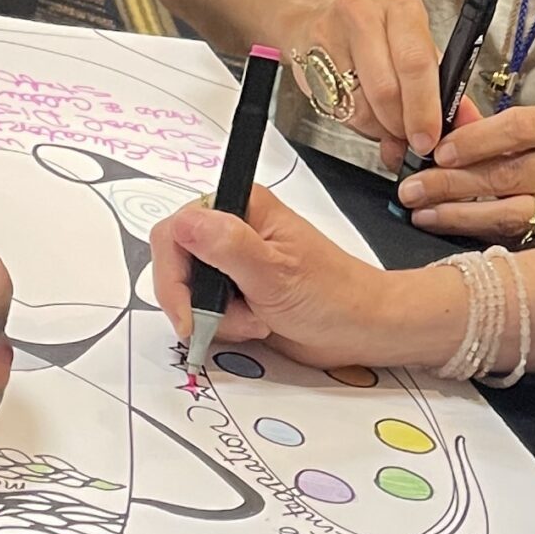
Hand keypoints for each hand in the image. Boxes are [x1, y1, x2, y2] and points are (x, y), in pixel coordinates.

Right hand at [150, 181, 440, 367]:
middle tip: (235, 320)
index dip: (173, 275)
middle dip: (198, 302)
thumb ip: (227, 246)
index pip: (175, 230)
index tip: (189, 313)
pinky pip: (206, 309)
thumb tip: (184, 224)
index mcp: (242, 205)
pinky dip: (225, 325)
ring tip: (256, 321)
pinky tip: (257, 325)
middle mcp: (234, 227)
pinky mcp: (238, 288)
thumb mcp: (275, 273)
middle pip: (176, 263)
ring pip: (189, 291)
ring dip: (216, 317)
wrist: (361, 327)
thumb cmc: (331, 295)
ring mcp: (234, 259)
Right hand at [283, 0, 445, 156]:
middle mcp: (365, 14)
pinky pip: (339, 109)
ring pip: (361, 105)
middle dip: (402, 124)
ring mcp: (332, 34)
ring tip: (389, 126)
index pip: (417, 62)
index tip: (429, 137)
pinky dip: (359, 124)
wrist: (316, 13)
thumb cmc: (375, 33)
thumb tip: (469, 121)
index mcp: (402, 7)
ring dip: (380, 128)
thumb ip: (444, 85)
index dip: (425, 108)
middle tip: (411, 140)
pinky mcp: (306, 58)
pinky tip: (366, 115)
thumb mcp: (414, 46)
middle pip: (387, 87)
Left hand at [389, 99, 534, 241]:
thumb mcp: (522, 132)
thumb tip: (435, 123)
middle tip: (413, 187)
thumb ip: (480, 126)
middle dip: (452, 182)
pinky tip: (444, 225)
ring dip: (456, 213)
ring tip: (422, 211)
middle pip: (507, 174)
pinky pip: (509, 238)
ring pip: (507, 213)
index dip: (474, 140)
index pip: (517, 127)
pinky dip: (471, 232)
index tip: (439, 153)